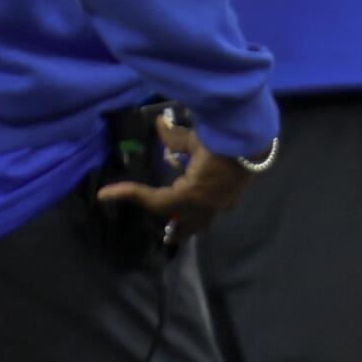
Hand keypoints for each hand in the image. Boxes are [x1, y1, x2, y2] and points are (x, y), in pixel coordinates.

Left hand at [96, 117, 254, 240]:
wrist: (257, 140)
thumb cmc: (223, 140)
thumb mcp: (195, 139)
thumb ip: (174, 137)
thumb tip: (159, 125)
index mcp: (191, 196)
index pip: (154, 201)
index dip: (128, 195)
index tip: (104, 195)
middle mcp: (205, 206)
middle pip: (183, 225)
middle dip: (173, 230)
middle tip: (166, 236)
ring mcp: (222, 203)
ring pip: (202, 222)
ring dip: (190, 225)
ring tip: (184, 227)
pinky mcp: (234, 195)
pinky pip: (214, 210)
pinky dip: (205, 212)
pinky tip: (206, 204)